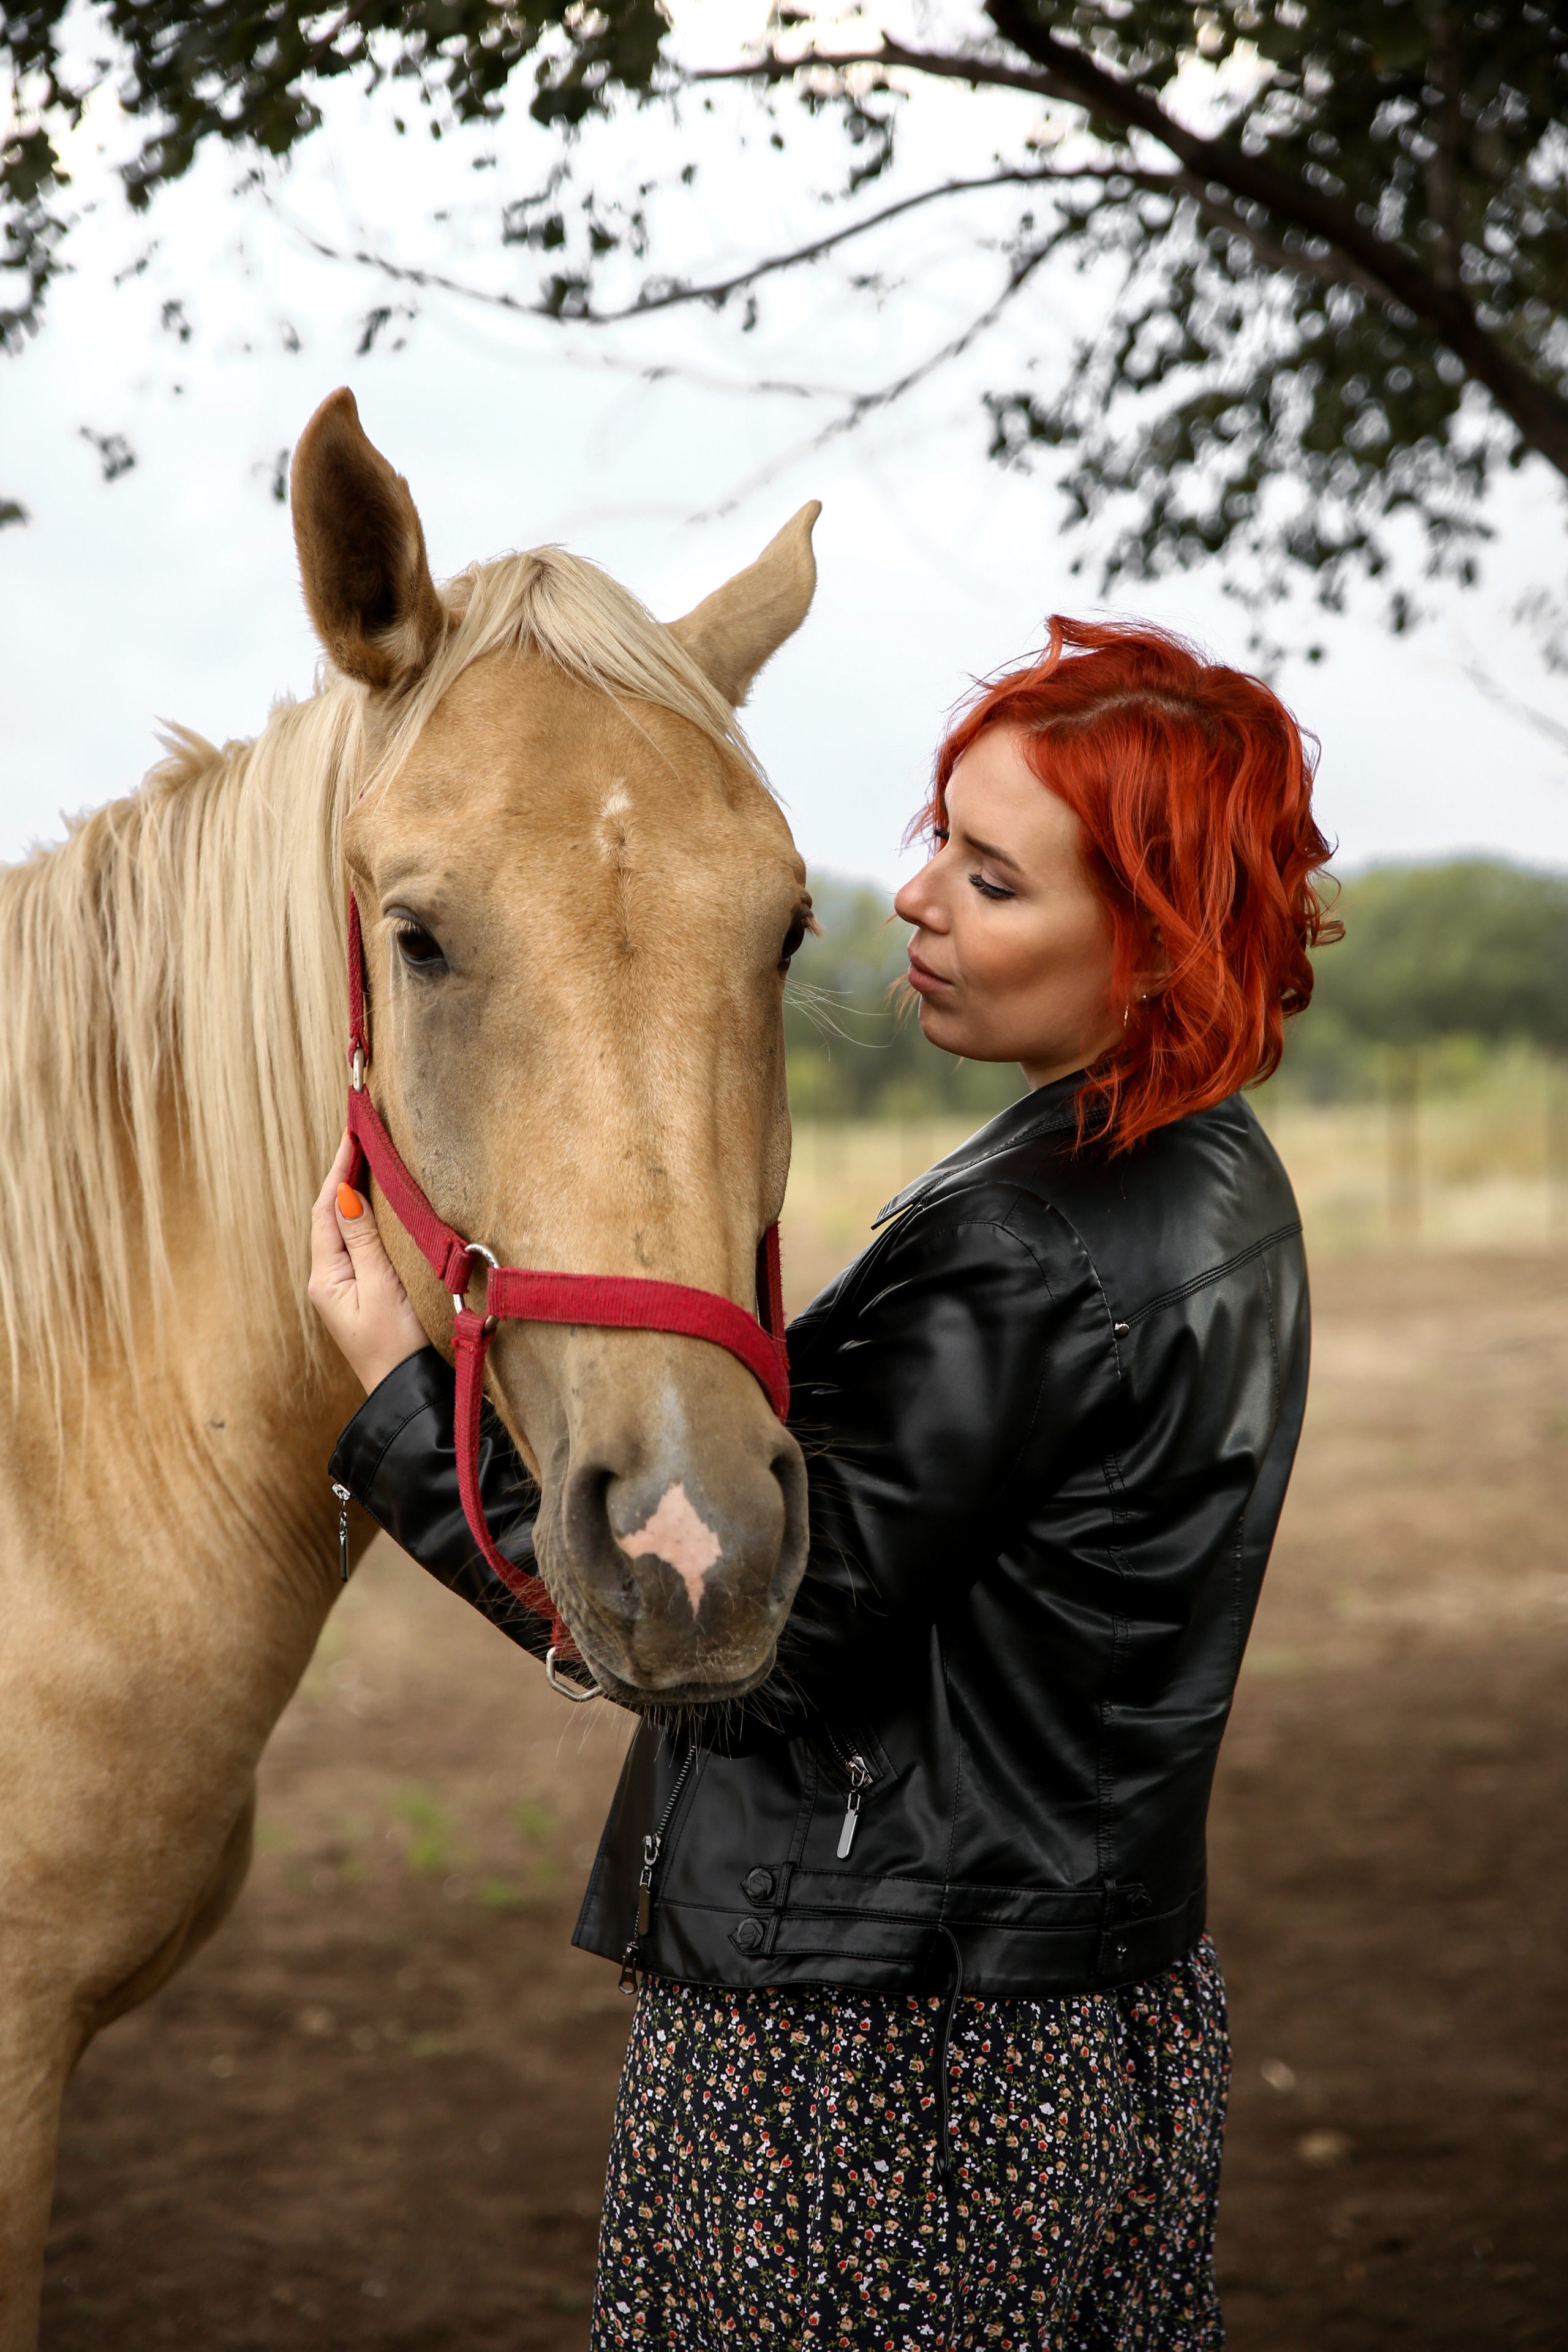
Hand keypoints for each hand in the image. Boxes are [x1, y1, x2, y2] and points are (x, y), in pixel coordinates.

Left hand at [309, 1131, 429, 1394]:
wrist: (403, 1390)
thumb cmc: (395, 1345)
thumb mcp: (380, 1287)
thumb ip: (363, 1240)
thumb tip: (346, 1194)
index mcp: (325, 1276)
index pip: (327, 1210)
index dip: (338, 1171)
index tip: (351, 1136)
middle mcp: (326, 1279)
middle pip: (329, 1215)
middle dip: (341, 1175)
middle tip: (357, 1136)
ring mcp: (340, 1286)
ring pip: (340, 1227)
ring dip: (350, 1192)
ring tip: (363, 1158)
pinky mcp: (358, 1293)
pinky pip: (353, 1242)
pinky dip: (361, 1215)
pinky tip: (371, 1203)